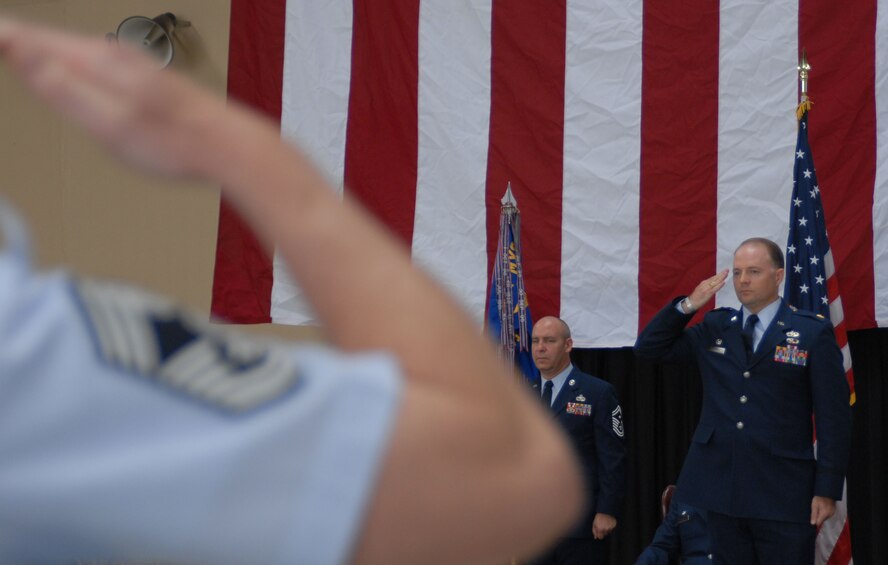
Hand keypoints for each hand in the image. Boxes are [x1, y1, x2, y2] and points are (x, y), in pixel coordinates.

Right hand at [0, 18, 228, 178]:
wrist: (228, 146)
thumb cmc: (173, 144)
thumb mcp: (110, 123)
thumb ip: (64, 89)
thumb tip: (21, 50)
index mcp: (100, 63)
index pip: (34, 40)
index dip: (3, 37)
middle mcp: (114, 56)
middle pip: (50, 41)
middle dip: (14, 38)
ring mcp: (131, 66)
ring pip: (71, 50)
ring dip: (38, 45)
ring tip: (11, 43)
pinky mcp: (143, 80)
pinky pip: (90, 61)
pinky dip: (65, 58)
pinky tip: (63, 65)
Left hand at [592, 513, 616, 539]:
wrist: (605, 512)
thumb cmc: (598, 518)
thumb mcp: (594, 524)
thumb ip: (594, 531)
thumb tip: (595, 538)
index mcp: (599, 529)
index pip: (600, 537)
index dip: (599, 535)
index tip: (599, 531)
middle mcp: (605, 529)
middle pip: (605, 535)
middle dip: (603, 532)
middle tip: (602, 526)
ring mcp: (610, 527)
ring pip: (608, 532)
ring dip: (607, 529)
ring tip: (605, 523)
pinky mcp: (614, 525)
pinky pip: (612, 529)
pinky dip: (610, 527)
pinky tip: (608, 523)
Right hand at [684, 269, 728, 311]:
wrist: (691, 302)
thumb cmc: (696, 297)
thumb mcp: (700, 288)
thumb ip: (707, 286)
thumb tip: (714, 284)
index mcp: (703, 283)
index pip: (713, 277)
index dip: (719, 274)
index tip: (724, 271)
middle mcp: (705, 284)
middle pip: (715, 278)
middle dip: (721, 274)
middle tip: (727, 270)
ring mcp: (707, 288)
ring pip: (716, 282)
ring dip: (722, 277)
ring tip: (726, 273)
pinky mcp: (708, 293)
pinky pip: (715, 288)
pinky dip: (719, 285)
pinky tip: (723, 282)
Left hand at [810, 496, 835, 526]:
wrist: (827, 492)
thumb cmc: (819, 498)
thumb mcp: (814, 505)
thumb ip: (814, 515)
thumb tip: (813, 523)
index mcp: (824, 514)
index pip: (819, 523)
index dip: (814, 522)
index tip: (812, 518)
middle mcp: (829, 515)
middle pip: (822, 520)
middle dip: (817, 517)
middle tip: (815, 509)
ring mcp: (832, 513)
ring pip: (824, 517)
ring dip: (821, 515)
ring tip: (819, 507)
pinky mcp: (833, 511)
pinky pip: (827, 515)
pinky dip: (824, 513)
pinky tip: (822, 507)